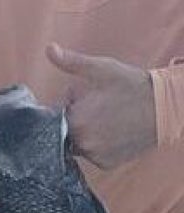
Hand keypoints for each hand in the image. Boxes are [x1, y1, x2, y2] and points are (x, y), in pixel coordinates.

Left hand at [47, 43, 155, 168]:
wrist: (165, 107)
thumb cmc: (131, 86)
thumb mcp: (100, 69)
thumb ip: (71, 62)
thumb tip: (49, 49)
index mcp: (75, 121)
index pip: (53, 116)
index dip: (65, 106)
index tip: (80, 101)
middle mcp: (82, 143)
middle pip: (63, 131)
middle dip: (73, 119)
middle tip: (96, 109)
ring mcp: (95, 156)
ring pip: (76, 144)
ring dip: (83, 133)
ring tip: (105, 120)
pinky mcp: (106, 164)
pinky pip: (91, 154)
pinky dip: (96, 144)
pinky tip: (110, 132)